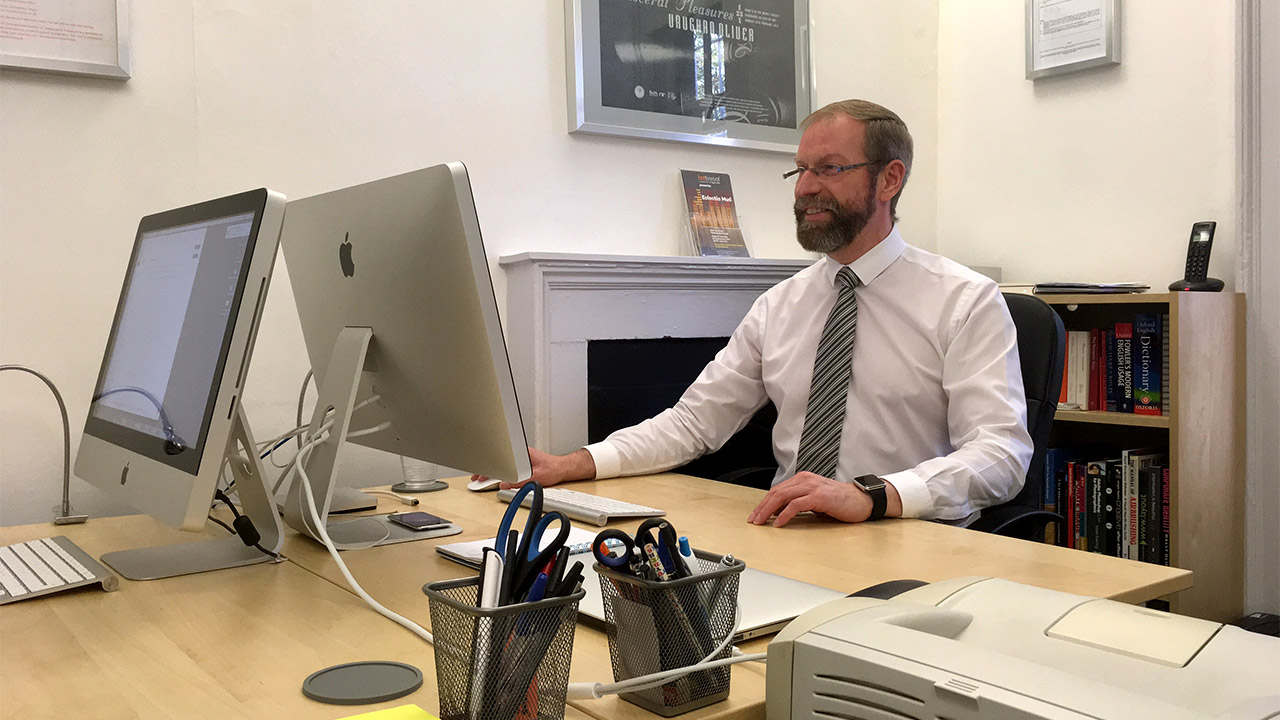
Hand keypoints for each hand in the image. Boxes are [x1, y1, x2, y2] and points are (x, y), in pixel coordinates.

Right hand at [470, 447, 596, 489]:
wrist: (563, 468)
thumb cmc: (553, 469)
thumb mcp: (536, 477)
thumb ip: (520, 482)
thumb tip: (505, 485)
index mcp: (522, 453)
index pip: (502, 460)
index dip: (490, 468)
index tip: (481, 475)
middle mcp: (520, 454)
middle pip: (500, 461)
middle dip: (487, 469)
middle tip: (476, 477)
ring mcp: (521, 458)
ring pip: (503, 463)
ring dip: (493, 471)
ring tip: (481, 478)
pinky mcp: (522, 463)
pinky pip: (508, 466)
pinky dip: (500, 471)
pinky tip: (493, 477)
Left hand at [747, 472, 872, 526]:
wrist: (862, 501)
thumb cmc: (840, 502)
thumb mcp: (814, 500)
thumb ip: (798, 502)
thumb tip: (779, 512)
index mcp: (803, 479)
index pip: (777, 490)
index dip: (764, 503)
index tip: (755, 515)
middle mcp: (805, 479)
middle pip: (776, 492)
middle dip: (761, 507)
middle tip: (753, 520)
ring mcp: (812, 487)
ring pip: (782, 497)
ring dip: (768, 511)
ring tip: (761, 522)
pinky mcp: (819, 496)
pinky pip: (795, 505)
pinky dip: (784, 515)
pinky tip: (778, 523)